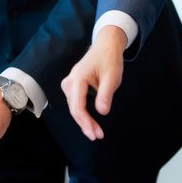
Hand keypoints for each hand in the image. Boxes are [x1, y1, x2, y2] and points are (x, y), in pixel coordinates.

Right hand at [60, 26, 127, 140]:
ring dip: (84, 121)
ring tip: (96, 132)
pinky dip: (83, 114)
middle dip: (85, 124)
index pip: (77, 105)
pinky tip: (90, 123)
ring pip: (74, 107)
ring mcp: (70, 84)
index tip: (95, 133)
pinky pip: (76, 103)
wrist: (105, 46)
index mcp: (78, 78)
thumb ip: (106, 94)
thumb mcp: (112, 76)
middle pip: (74, 109)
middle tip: (97, 136)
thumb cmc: (109, 59)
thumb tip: (102, 112)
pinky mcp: (73, 86)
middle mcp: (70, 82)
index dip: (85, 122)